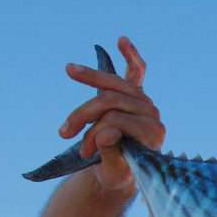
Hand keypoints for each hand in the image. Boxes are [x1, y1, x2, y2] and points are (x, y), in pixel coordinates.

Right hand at [58, 35, 165, 197]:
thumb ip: (111, 155)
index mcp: (153, 134)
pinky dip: (130, 55)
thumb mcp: (113, 174)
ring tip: (69, 69)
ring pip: (113, 83)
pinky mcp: (136, 96)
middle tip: (64, 134)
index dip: (94, 134)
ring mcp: (145, 103)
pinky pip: (136, 71)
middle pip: (111, 100)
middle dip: (84, 115)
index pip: (115, 120)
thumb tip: (106, 132)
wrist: (121, 174)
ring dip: (90, 77)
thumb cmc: (118, 176)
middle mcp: (152, 115)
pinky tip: (122, 40)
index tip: (82, 151)